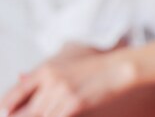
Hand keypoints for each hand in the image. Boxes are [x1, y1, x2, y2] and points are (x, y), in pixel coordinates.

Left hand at [0, 50, 134, 116]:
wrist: (116, 69)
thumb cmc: (89, 70)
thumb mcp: (63, 68)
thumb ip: (40, 78)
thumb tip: (19, 78)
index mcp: (45, 70)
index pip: (15, 93)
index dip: (6, 108)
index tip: (4, 114)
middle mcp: (50, 80)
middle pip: (25, 111)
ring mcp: (62, 92)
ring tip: (51, 114)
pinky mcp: (74, 103)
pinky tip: (58, 116)